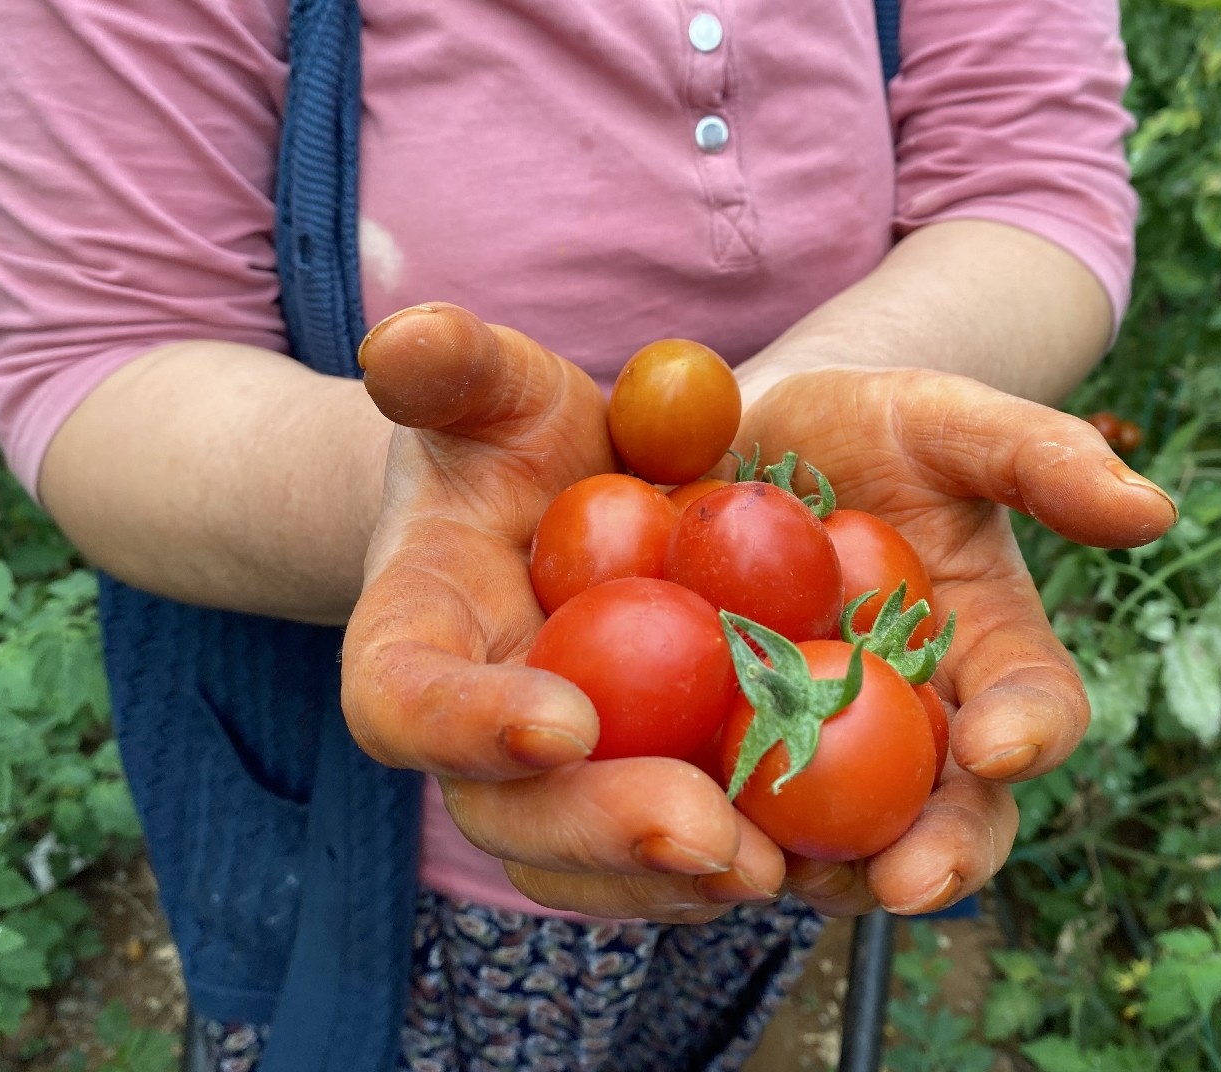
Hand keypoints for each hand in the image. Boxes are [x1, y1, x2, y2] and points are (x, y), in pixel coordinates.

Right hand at [341, 304, 786, 921]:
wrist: (562, 497)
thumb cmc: (512, 436)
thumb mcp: (491, 387)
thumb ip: (452, 367)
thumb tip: (403, 340)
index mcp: (412, 640)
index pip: (402, 698)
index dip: (462, 724)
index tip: (562, 719)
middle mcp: (469, 736)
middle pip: (506, 815)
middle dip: (600, 832)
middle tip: (703, 831)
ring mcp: (549, 783)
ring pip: (588, 867)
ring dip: (675, 880)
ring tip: (775, 867)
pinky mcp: (630, 797)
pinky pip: (668, 859)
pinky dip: (734, 862)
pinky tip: (818, 854)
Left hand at [730, 366, 1177, 916]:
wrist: (755, 440)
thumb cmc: (869, 429)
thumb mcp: (949, 424)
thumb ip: (1041, 459)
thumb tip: (1153, 509)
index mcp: (987, 655)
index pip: (1035, 705)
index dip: (1031, 730)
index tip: (1002, 744)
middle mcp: (916, 724)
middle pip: (948, 811)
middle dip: (935, 853)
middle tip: (903, 879)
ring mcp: (821, 748)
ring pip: (835, 836)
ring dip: (816, 866)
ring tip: (778, 873)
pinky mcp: (728, 751)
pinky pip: (724, 802)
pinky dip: (706, 819)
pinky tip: (669, 821)